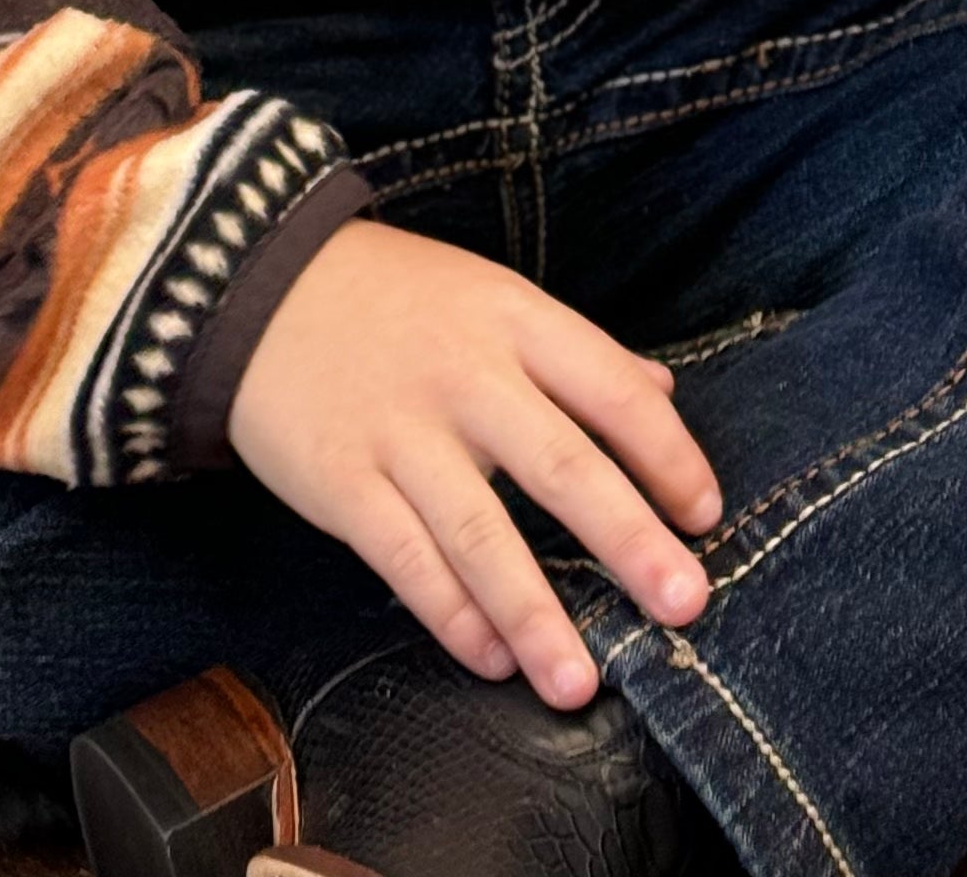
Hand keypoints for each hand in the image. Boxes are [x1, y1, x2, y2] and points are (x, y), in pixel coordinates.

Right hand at [226, 218, 720, 708]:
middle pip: (561, 465)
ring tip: (578, 682)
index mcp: (517, 321)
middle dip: (628, 541)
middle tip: (684, 604)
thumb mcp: (494, 299)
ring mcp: (401, 431)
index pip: (613, 391)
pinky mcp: (341, 482)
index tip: (705, 516)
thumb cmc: (398, 298)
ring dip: (535, 613)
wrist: (262, 285)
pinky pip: (404, 559)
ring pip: (478, 532)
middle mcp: (466, 376)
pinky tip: (491, 659)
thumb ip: (578, 353)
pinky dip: (450, 614)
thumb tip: (662, 394)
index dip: (668, 456)